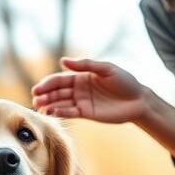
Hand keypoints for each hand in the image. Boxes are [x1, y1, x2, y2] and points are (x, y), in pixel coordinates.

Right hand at [32, 57, 148, 123]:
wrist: (138, 101)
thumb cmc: (125, 82)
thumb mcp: (106, 69)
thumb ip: (85, 65)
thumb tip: (63, 61)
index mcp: (81, 76)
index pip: (60, 79)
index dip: (48, 83)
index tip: (38, 89)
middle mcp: (78, 89)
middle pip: (57, 92)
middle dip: (45, 95)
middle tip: (35, 99)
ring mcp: (81, 102)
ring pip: (60, 103)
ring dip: (49, 105)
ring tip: (39, 107)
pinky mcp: (86, 114)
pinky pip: (69, 113)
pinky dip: (60, 113)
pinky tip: (52, 113)